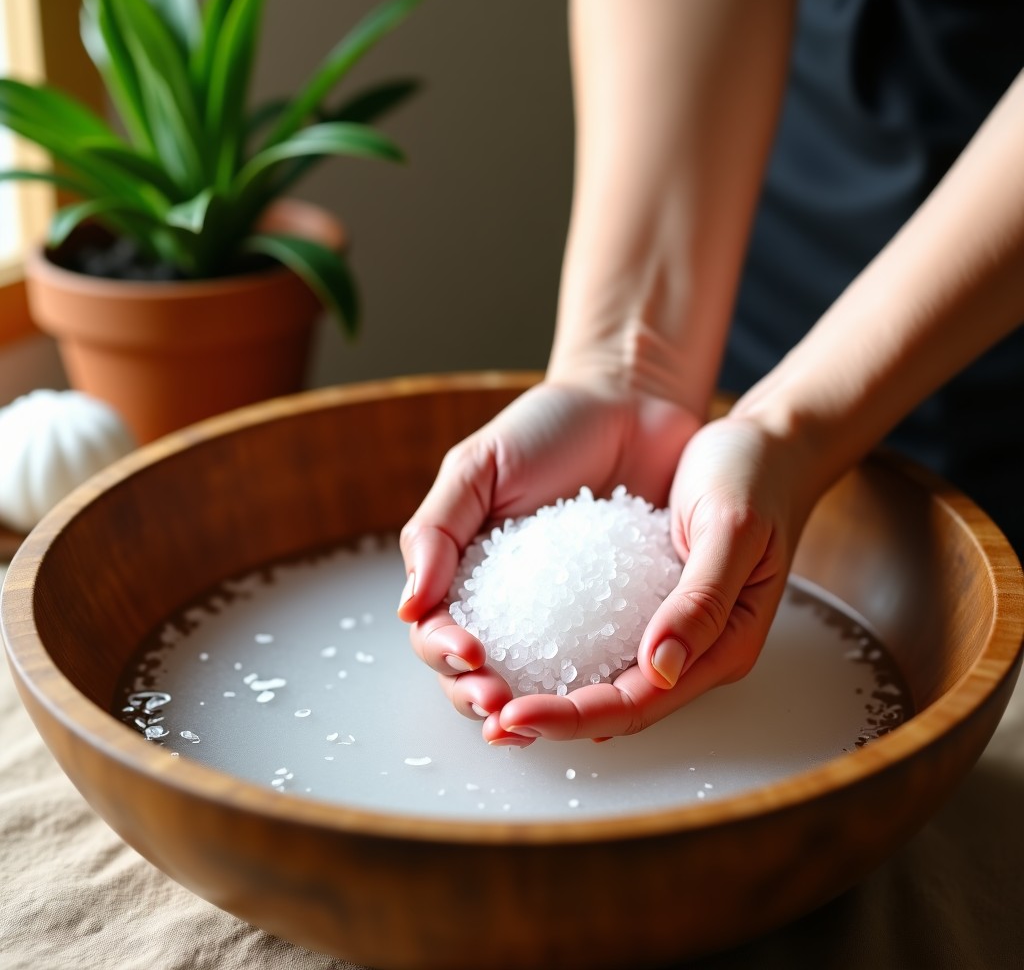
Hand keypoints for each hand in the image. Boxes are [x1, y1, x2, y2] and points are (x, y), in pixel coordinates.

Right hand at [397, 378, 699, 742]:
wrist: (630, 405)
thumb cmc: (547, 428)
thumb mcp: (480, 465)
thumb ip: (438, 529)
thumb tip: (409, 606)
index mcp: (464, 571)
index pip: (435, 628)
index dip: (443, 651)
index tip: (469, 654)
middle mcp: (507, 604)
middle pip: (477, 670)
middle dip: (481, 696)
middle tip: (502, 705)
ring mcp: (563, 616)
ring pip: (536, 680)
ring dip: (533, 708)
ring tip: (546, 719)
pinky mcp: (618, 615)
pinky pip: (602, 661)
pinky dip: (597, 686)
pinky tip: (608, 697)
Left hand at [491, 413, 820, 741]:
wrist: (765, 442)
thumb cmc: (756, 476)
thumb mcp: (731, 529)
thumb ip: (702, 601)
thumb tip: (661, 670)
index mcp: (724, 644)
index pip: (640, 702)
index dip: (575, 716)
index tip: (516, 714)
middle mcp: (695, 648)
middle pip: (616, 704)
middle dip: (552, 717)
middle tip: (489, 716)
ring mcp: (670, 626)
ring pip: (604, 677)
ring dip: (549, 689)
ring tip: (489, 692)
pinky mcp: (648, 599)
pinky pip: (600, 633)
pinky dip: (559, 644)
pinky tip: (515, 640)